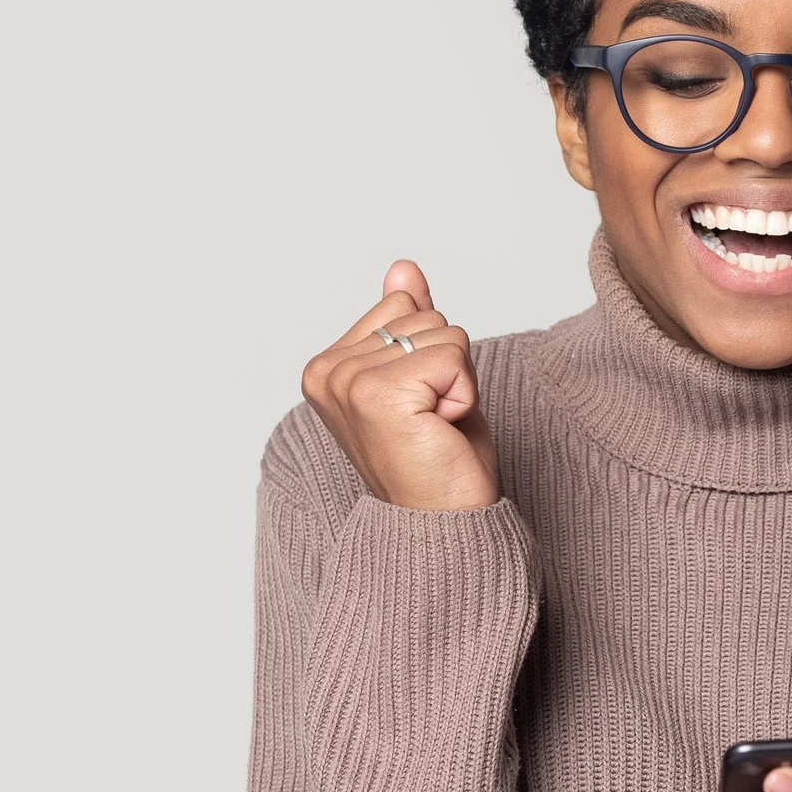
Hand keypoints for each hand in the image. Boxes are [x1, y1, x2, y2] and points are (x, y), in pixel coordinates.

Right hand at [301, 259, 499, 510]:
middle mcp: (328, 372)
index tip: (417, 404)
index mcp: (327, 366)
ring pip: (442, 332)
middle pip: (423, 314)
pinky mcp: (378, 394)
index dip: (430, 352)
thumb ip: (406, 322)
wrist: (443, 524)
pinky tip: (441, 429)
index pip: (403, 304)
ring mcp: (348, 382)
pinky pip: (452, 355)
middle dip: (446, 365)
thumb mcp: (424, 377)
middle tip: (430, 420)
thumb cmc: (435, 459)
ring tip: (435, 426)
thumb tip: (403, 268)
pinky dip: (463, 393)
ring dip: (456, 381)